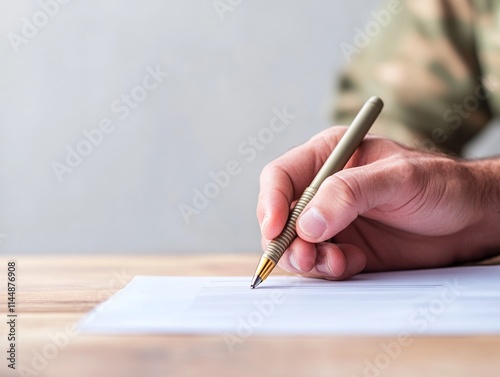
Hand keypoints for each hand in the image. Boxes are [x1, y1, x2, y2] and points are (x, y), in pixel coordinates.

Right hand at [257, 127, 498, 279]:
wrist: (469, 220)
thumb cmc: (441, 184)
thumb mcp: (399, 178)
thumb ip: (350, 193)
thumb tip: (308, 223)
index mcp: (329, 157)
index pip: (281, 176)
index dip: (270, 202)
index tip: (274, 228)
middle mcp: (323, 189)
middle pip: (280, 215)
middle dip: (286, 239)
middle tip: (306, 256)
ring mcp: (332, 221)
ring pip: (294, 243)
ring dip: (306, 259)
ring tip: (334, 262)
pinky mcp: (343, 247)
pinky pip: (318, 263)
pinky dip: (327, 269)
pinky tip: (352, 263)